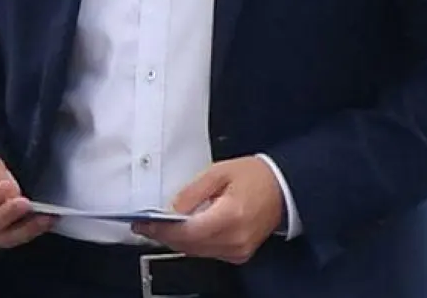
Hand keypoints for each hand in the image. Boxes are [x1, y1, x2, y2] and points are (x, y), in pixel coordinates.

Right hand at [0, 149, 54, 248]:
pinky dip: (32, 231)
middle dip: (8, 214)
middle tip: (25, 203)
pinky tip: (46, 221)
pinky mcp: (3, 239)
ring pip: (3, 238)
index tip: (7, 186)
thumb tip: (9, 191)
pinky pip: (17, 240)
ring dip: (25, 228)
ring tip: (43, 217)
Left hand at [132, 157, 284, 263]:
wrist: (283, 188)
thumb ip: (192, 193)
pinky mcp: (239, 253)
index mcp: (231, 216)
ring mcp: (239, 250)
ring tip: (157, 227)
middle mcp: (235, 239)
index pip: (187, 232)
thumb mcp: (218, 173)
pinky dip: (191, 243)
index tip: (143, 224)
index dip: (161, 229)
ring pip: (196, 252)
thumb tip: (170, 210)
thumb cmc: (256, 177)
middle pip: (188, 245)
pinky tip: (181, 232)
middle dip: (163, 235)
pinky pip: (207, 252)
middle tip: (144, 225)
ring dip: (175, 241)